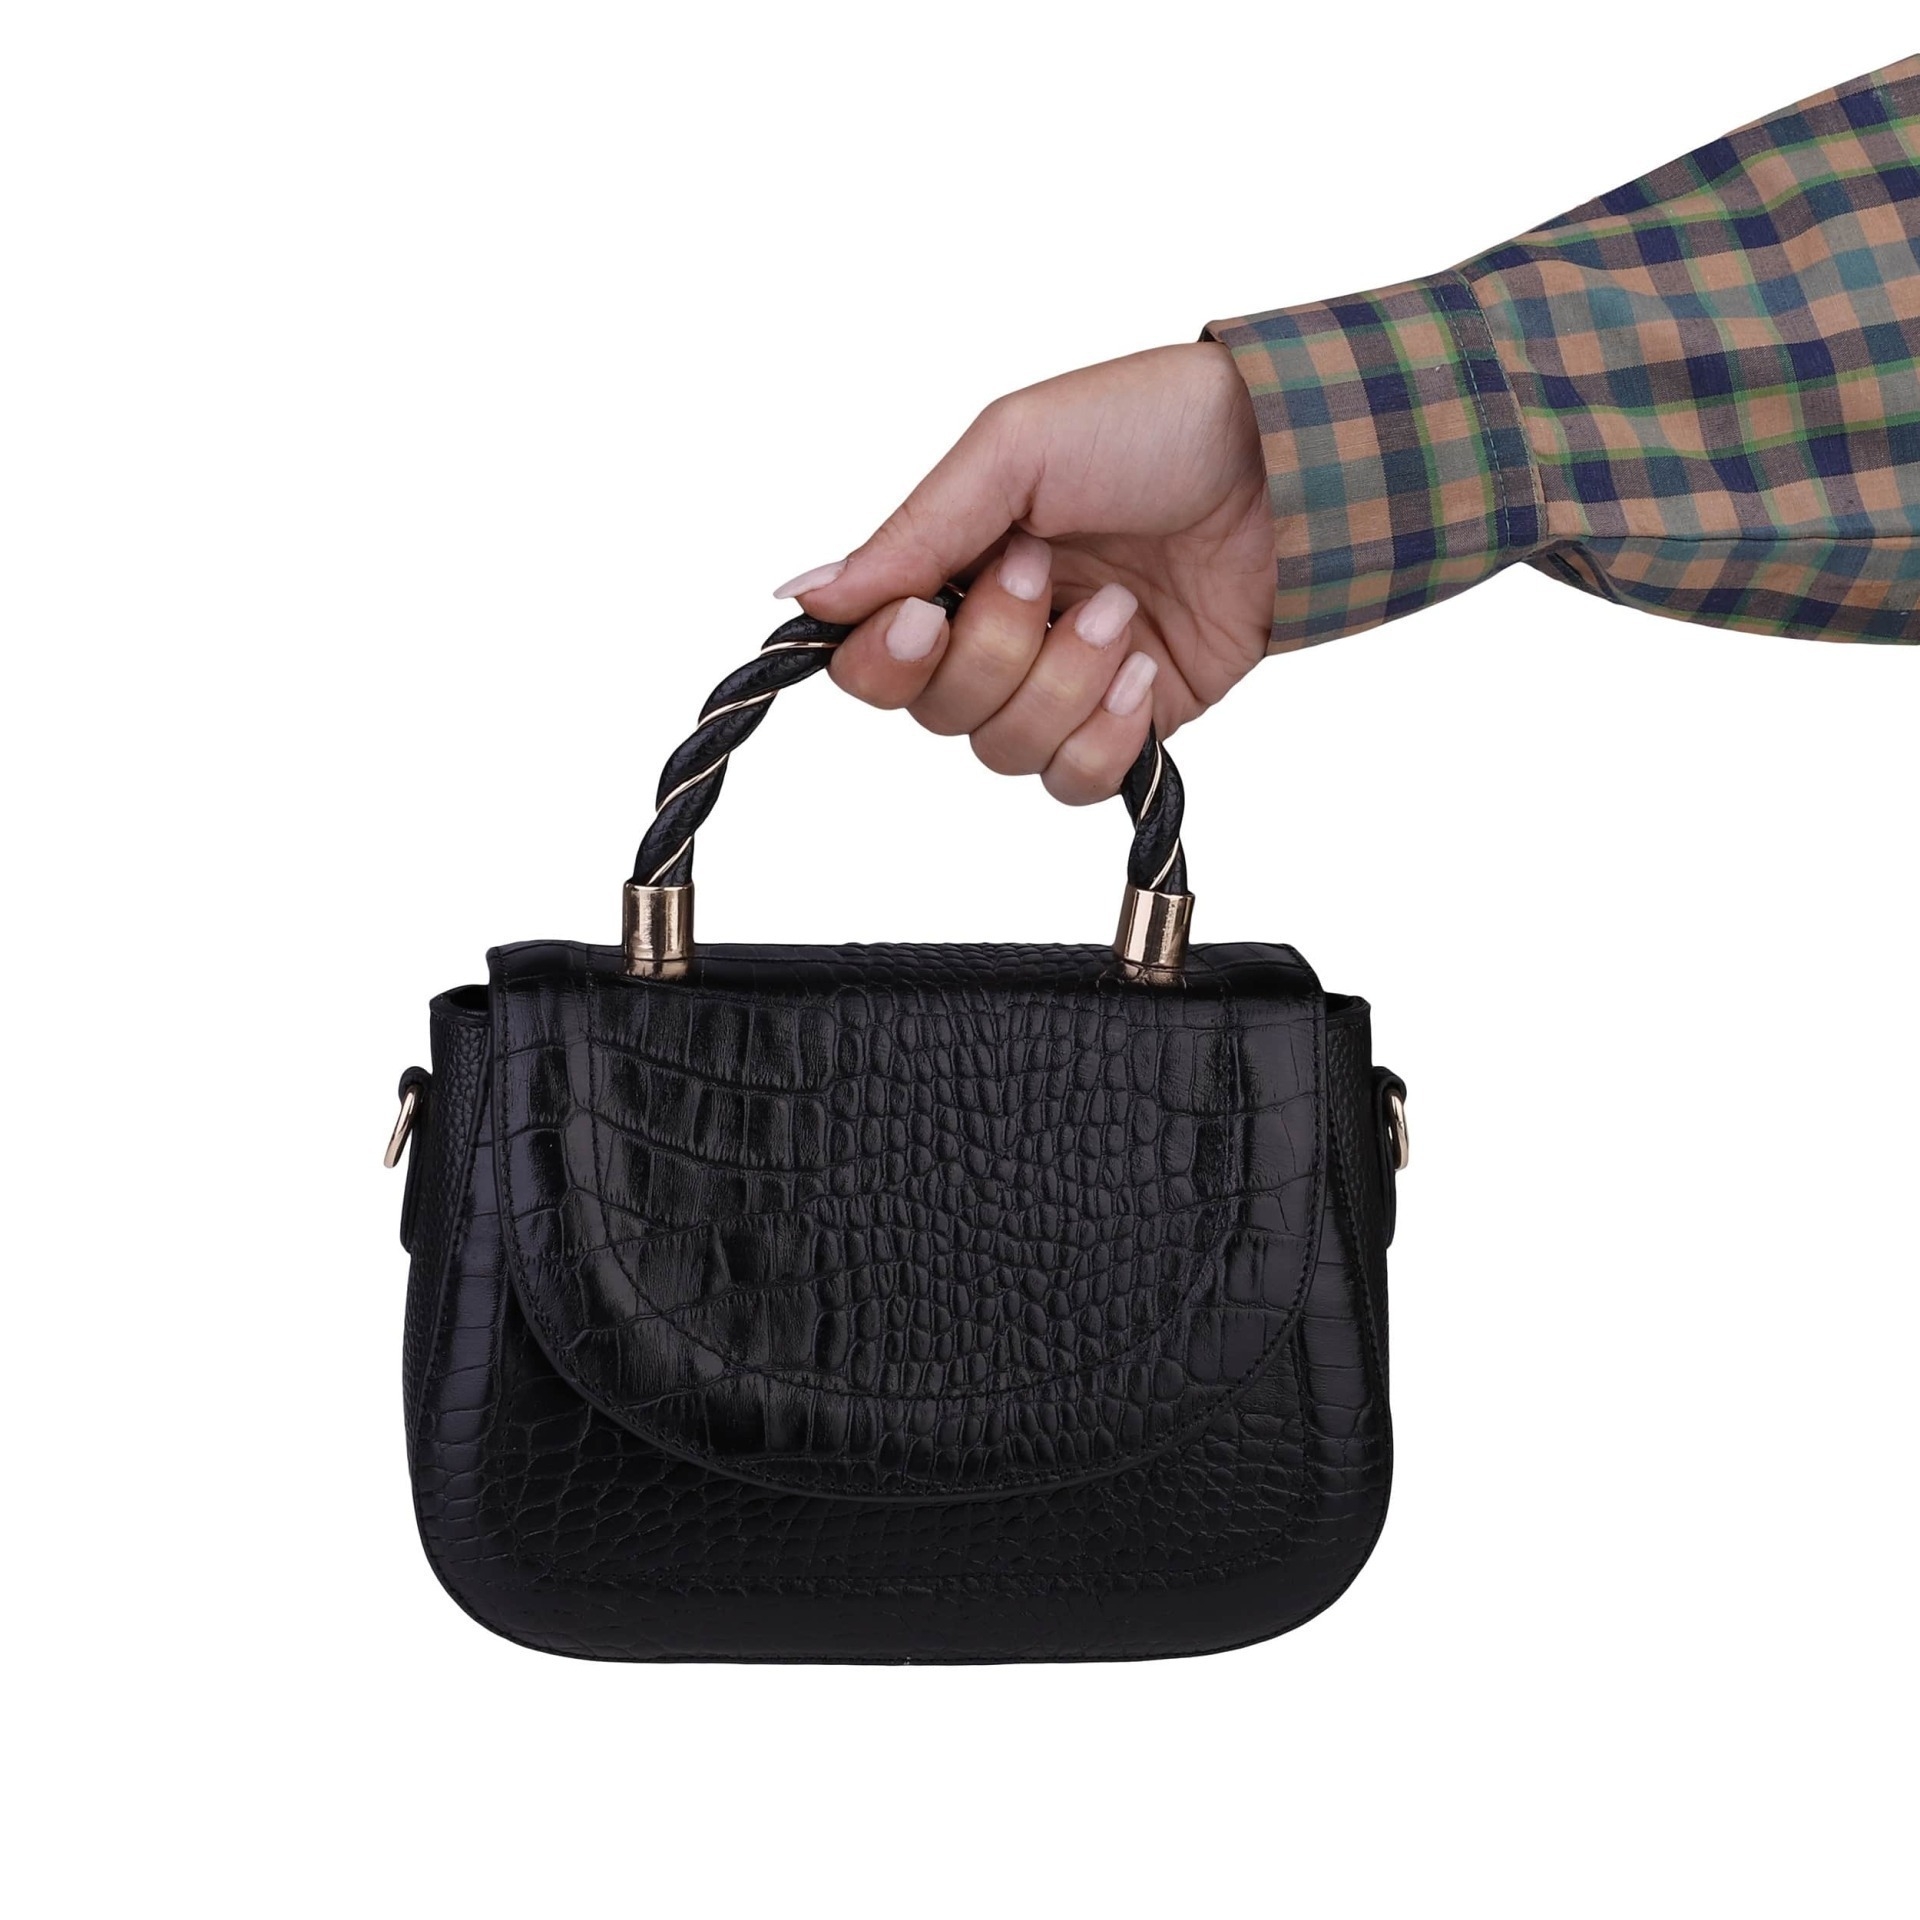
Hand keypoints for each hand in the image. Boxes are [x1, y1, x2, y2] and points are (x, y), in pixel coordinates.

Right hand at [775, 343, 1272, 803]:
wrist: (1288, 464)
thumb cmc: (1153, 428)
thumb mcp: (1015, 449)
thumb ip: (912, 531)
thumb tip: (808, 599)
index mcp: (955, 565)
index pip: (872, 660)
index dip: (885, 659)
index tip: (923, 616)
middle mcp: (998, 634)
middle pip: (937, 712)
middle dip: (995, 650)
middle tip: (1049, 572)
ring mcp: (1064, 684)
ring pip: (1006, 751)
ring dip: (1064, 681)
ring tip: (1121, 609)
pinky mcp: (1129, 726)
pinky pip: (1076, 779)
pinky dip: (1107, 732)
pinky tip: (1145, 667)